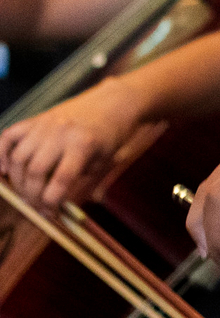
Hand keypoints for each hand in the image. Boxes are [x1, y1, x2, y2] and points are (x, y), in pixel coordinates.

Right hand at [0, 78, 141, 209]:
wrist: (111, 102)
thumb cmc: (109, 136)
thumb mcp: (102, 160)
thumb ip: (77, 180)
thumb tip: (48, 205)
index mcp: (83, 144)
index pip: (60, 180)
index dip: (51, 203)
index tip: (51, 214)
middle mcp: (61, 132)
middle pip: (34, 172)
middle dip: (32, 195)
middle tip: (36, 206)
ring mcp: (45, 124)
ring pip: (18, 158)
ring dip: (17, 181)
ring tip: (27, 191)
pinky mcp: (35, 119)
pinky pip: (8, 137)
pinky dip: (1, 155)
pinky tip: (5, 171)